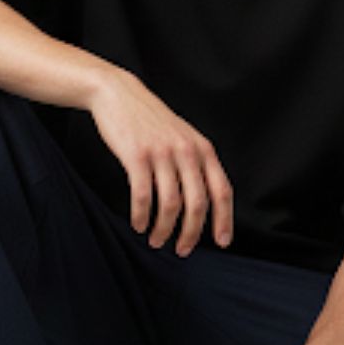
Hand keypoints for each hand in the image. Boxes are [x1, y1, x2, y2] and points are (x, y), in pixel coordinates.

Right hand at [88, 66, 233, 255]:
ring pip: (170, 205)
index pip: (222, 190)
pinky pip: (142, 196)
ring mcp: (162, 153)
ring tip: (156, 240)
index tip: (222, 242)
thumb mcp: (184, 136)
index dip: (224, 220)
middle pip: (197, 204)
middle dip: (191, 233)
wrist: (119, 94)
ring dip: (164, 230)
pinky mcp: (137, 156)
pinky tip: (138, 224)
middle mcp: (186, 151)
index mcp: (203, 149)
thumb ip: (196, 163)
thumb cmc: (151, 121)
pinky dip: (141, 216)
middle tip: (182, 250)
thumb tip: (204, 204)